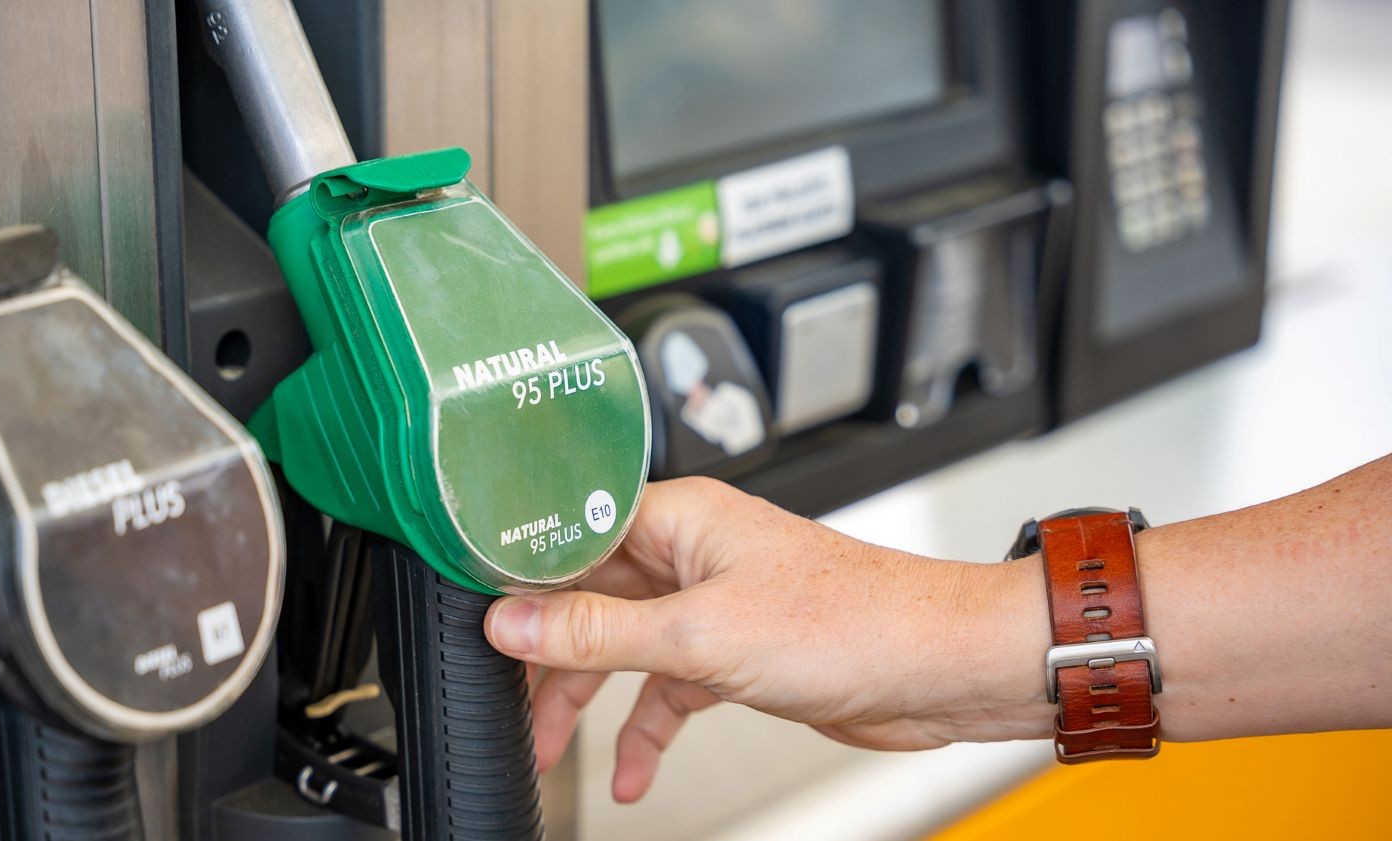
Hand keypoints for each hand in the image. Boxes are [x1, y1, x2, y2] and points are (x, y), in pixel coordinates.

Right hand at [484, 478, 1051, 802]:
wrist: (937, 668)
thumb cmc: (853, 621)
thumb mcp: (700, 634)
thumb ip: (598, 631)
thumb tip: (514, 621)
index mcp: (679, 517)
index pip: (572, 537)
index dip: (522, 579)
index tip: (482, 623)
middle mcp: (693, 553)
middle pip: (591, 598)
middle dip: (549, 656)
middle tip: (511, 701)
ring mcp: (715, 604)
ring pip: (625, 648)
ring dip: (589, 701)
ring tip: (554, 748)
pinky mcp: (738, 653)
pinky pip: (668, 687)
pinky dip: (647, 729)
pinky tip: (634, 773)